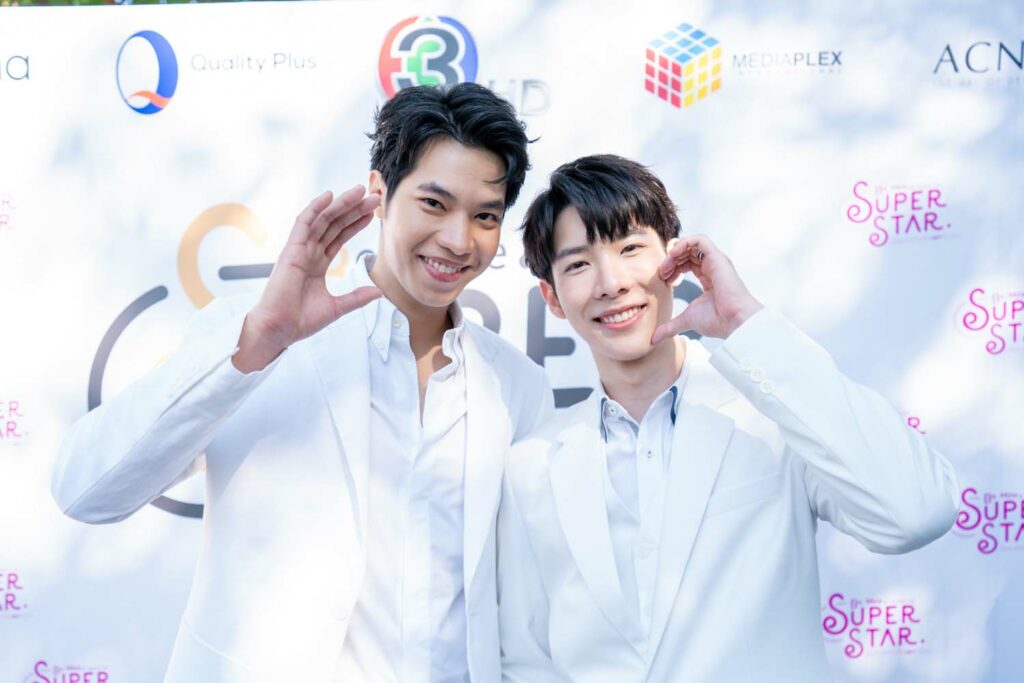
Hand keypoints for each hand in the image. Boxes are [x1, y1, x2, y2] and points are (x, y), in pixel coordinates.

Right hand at [233, 186, 381, 371]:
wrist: (280, 330)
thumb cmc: (300, 321)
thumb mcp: (337, 307)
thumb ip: (356, 297)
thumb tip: (378, 292)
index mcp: (317, 264)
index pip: (339, 237)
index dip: (355, 224)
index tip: (372, 213)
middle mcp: (308, 253)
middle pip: (334, 224)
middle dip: (354, 210)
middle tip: (373, 197)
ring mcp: (299, 250)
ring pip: (323, 220)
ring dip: (341, 204)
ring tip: (360, 191)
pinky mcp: (291, 250)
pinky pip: (303, 223)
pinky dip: (315, 208)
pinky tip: (329, 196)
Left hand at [650, 234, 762, 344]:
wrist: (734, 322)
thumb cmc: (717, 321)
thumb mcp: (687, 320)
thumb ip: (670, 327)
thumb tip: (654, 339)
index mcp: (709, 278)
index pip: (688, 264)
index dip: (673, 268)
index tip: (664, 280)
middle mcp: (713, 267)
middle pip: (688, 253)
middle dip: (671, 260)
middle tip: (661, 273)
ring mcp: (716, 261)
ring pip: (692, 244)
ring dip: (675, 252)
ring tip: (666, 266)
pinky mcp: (717, 258)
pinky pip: (700, 240)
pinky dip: (684, 243)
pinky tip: (674, 255)